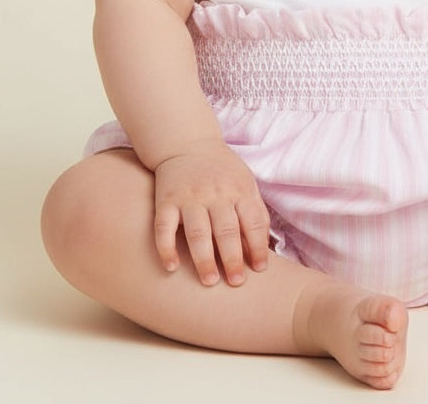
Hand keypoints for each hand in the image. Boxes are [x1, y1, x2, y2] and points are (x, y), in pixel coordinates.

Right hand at [152, 140, 270, 285]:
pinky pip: (164, 227)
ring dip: (204, 258)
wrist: (189, 143)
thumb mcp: (246, 183)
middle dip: (233, 259)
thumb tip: (262, 251)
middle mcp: (216, 194)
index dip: (258, 247)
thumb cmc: (223, 171)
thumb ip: (255, 212)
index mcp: (239, 190)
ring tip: (209, 281)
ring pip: (197, 232)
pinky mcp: (166, 200)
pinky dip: (166, 248)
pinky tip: (171, 267)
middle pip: (226, 230)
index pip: (253, 222)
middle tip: (236, 282)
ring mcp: (190, 197)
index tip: (260, 269)